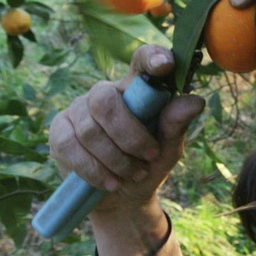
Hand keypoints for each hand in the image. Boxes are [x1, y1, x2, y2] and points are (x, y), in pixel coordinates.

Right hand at [48, 45, 204, 211]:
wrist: (123, 198)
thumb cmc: (148, 164)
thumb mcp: (169, 149)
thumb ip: (176, 125)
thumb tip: (196, 101)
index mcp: (136, 89)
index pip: (141, 60)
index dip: (151, 58)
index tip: (164, 65)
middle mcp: (104, 93)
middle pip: (105, 101)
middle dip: (129, 135)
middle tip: (149, 157)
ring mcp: (78, 110)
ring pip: (90, 130)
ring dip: (116, 159)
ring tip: (133, 174)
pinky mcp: (60, 132)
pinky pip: (70, 147)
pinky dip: (95, 169)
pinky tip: (110, 182)